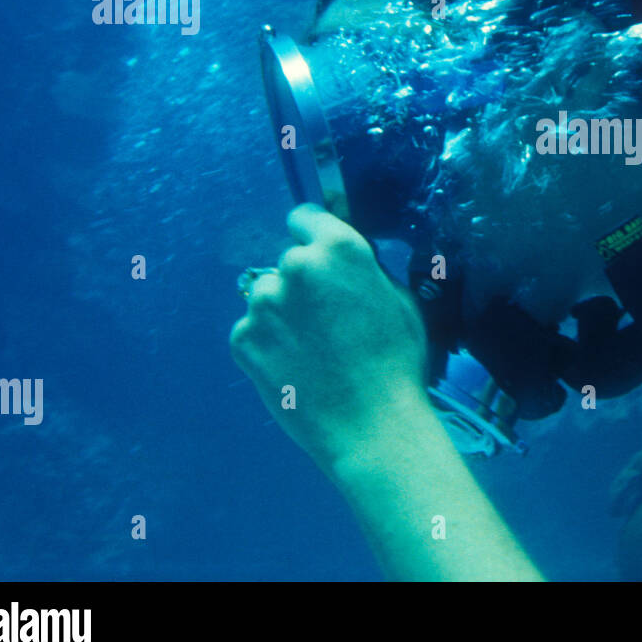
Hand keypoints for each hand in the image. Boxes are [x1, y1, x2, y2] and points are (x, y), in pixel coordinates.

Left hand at [230, 204, 429, 472]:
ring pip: (269, 297)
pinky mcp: (242, 340)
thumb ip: (365, 268)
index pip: (306, 216)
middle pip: (290, 262)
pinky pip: (253, 331)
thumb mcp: (399, 299)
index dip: (314, 236)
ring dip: (284, 314)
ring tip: (313, 350)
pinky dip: (269, 344)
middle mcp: (294, 267)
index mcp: (338, 249)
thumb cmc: (397, 361)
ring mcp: (263, 304)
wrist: (371, 425)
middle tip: (329, 321)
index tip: (321, 256)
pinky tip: (296, 367)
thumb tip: (344, 259)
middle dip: (305, 284)